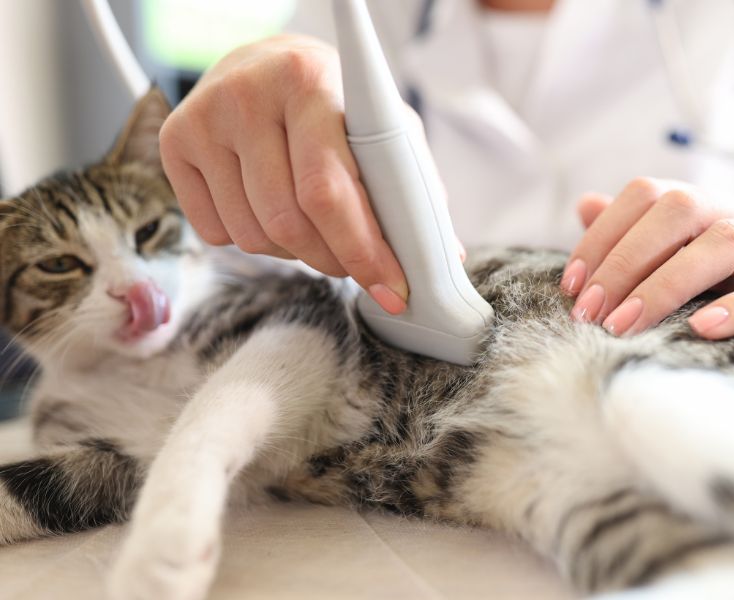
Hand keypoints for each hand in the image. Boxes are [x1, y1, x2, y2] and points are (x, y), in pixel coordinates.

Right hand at [158, 35, 407, 313]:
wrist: (264, 66)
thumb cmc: (334, 104)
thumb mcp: (382, 127)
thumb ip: (409, 187)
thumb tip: (442, 257)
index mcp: (310, 83)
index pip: (327, 188)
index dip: (362, 250)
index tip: (392, 289)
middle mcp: (248, 95)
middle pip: (288, 222)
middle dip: (333, 261)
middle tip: (355, 265)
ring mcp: (203, 120)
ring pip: (253, 236)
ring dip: (294, 253)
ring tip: (313, 227)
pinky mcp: (174, 143)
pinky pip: (216, 233)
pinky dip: (254, 241)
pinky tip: (269, 210)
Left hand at [561, 177, 733, 338]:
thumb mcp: (687, 255)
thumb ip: (640, 232)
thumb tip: (586, 204)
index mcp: (716, 204)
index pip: (649, 193)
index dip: (602, 234)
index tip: (572, 285)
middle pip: (682, 208)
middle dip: (625, 260)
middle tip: (590, 311)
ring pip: (729, 240)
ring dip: (667, 284)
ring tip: (625, 324)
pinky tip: (702, 328)